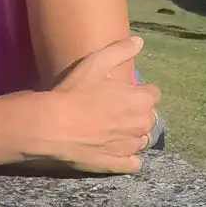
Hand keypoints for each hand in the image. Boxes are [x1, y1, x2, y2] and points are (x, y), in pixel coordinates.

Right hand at [38, 36, 161, 172]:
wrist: (53, 126)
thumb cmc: (75, 92)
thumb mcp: (96, 63)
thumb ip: (121, 50)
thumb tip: (140, 41)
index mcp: (142, 100)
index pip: (153, 94)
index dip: (137, 92)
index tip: (121, 92)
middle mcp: (143, 125)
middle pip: (148, 117)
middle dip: (136, 113)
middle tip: (113, 110)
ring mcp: (131, 147)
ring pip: (141, 139)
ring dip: (132, 134)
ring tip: (110, 129)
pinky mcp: (119, 165)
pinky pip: (134, 163)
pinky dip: (128, 158)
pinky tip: (113, 150)